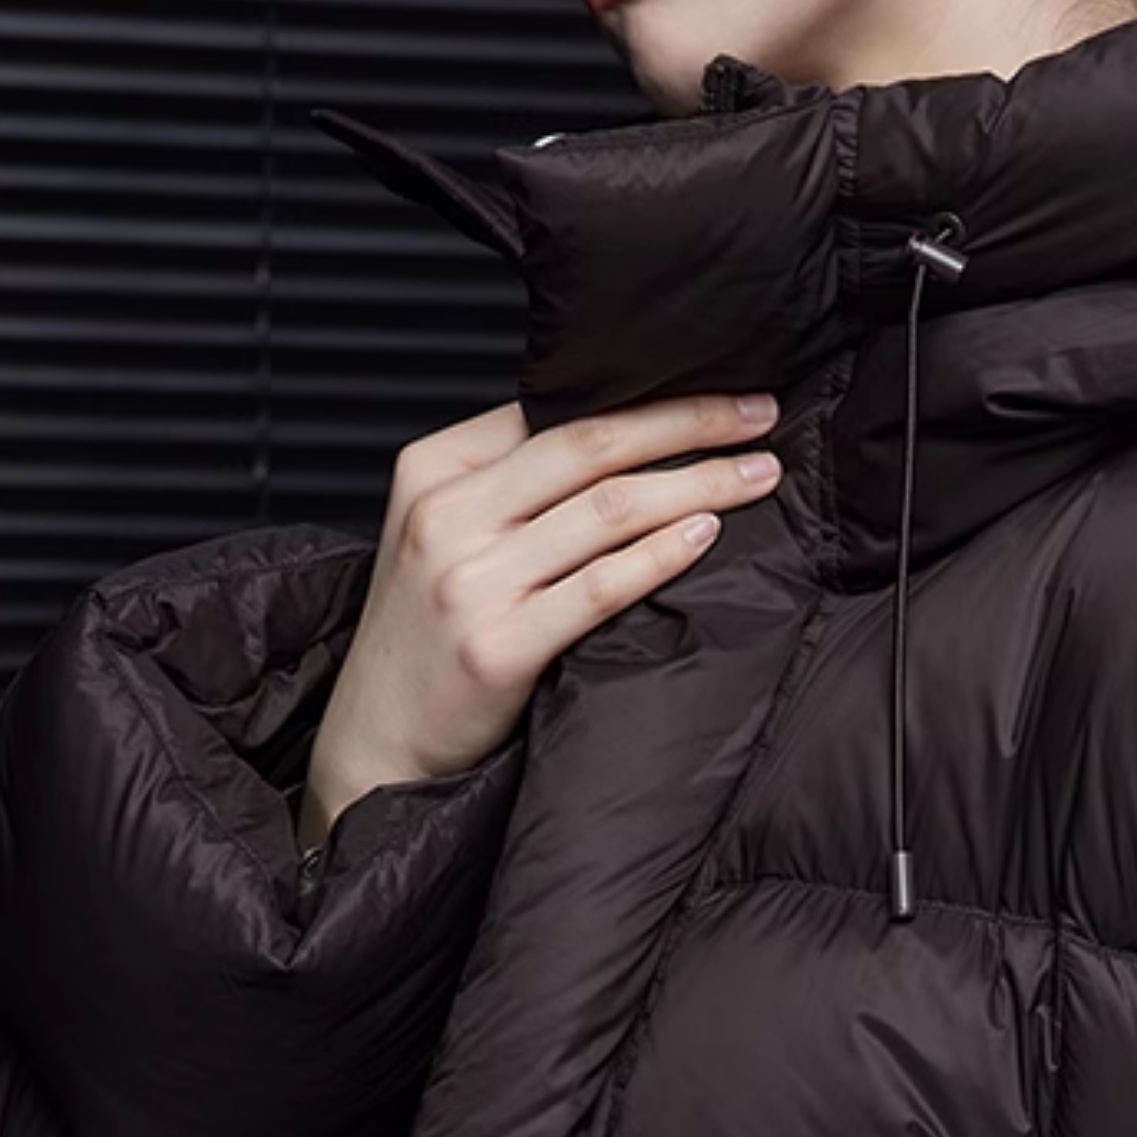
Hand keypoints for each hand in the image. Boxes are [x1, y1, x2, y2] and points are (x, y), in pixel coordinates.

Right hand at [298, 389, 786, 848]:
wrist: (376, 742)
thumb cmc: (427, 636)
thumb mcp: (440, 535)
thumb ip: (508, 485)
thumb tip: (625, 436)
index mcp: (432, 470)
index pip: (552, 410)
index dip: (646, 396)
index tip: (716, 394)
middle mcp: (447, 516)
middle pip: (590, 446)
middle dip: (688, 423)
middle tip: (759, 413)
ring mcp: (470, 582)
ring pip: (609, 510)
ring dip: (699, 484)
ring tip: (757, 475)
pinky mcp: (499, 646)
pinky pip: (602, 586)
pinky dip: (664, 554)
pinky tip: (709, 533)